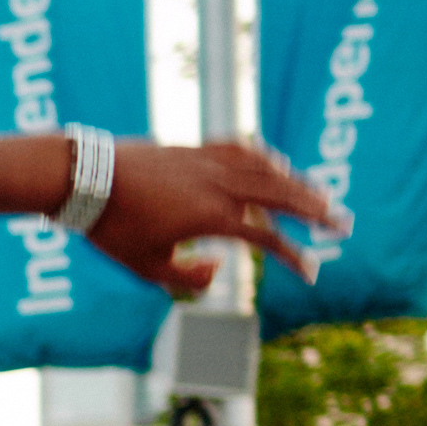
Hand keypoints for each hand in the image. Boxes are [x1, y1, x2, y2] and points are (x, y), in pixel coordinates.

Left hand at [86, 136, 342, 298]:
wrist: (82, 178)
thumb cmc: (110, 228)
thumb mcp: (146, 267)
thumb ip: (188, 277)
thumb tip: (220, 267)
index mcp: (211, 218)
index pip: (267, 240)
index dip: (294, 257)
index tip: (313, 274)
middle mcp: (218, 185)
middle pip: (281, 197)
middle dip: (316, 211)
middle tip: (344, 224)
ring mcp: (208, 162)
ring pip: (266, 170)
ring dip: (298, 184)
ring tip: (320, 197)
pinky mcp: (195, 149)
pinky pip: (241, 149)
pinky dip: (264, 157)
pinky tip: (277, 164)